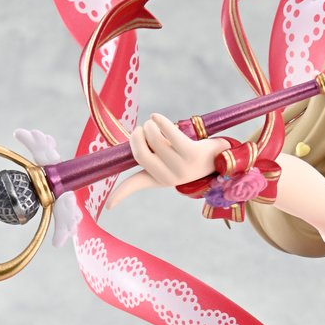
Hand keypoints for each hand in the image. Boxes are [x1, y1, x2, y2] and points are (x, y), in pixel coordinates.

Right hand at [104, 113, 226, 210]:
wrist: (218, 157)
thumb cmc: (187, 156)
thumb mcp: (168, 160)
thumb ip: (151, 155)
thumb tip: (134, 143)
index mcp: (159, 179)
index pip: (135, 185)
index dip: (120, 195)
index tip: (107, 207)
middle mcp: (169, 178)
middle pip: (139, 153)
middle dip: (137, 135)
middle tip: (142, 128)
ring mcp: (180, 167)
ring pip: (153, 138)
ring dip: (150, 124)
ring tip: (155, 123)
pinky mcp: (191, 154)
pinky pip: (168, 132)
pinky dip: (159, 120)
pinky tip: (157, 117)